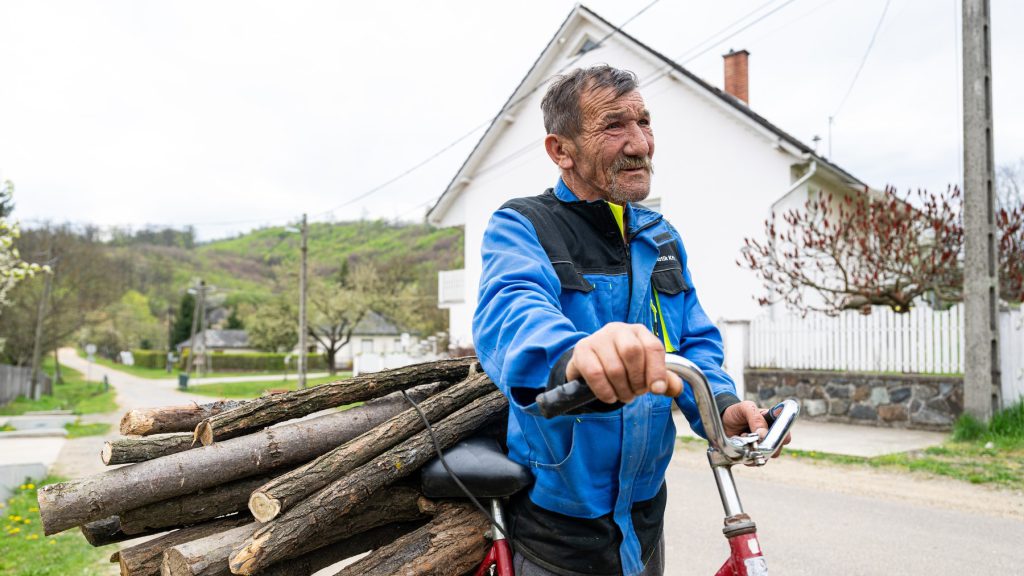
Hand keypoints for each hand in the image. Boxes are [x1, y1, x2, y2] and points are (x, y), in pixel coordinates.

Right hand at [565, 322, 682, 403]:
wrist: (591, 365)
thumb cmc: (623, 366)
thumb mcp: (645, 371)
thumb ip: (664, 380)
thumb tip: (676, 388)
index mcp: (639, 332)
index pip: (653, 347)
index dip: (657, 371)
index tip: (656, 390)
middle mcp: (618, 329)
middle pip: (632, 353)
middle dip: (637, 380)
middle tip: (636, 392)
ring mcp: (598, 338)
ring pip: (614, 367)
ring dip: (622, 390)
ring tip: (624, 395)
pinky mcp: (582, 350)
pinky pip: (595, 374)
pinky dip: (605, 391)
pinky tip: (610, 396)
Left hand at [722, 401, 791, 457]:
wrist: (722, 421)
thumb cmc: (736, 412)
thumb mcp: (745, 408)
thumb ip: (756, 418)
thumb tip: (764, 435)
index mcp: (772, 419)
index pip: (786, 427)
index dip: (784, 433)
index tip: (773, 435)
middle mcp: (770, 433)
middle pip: (780, 444)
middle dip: (768, 444)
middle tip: (756, 439)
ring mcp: (763, 444)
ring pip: (769, 454)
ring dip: (757, 450)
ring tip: (745, 440)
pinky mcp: (754, 453)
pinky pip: (757, 461)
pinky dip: (750, 458)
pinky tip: (743, 450)